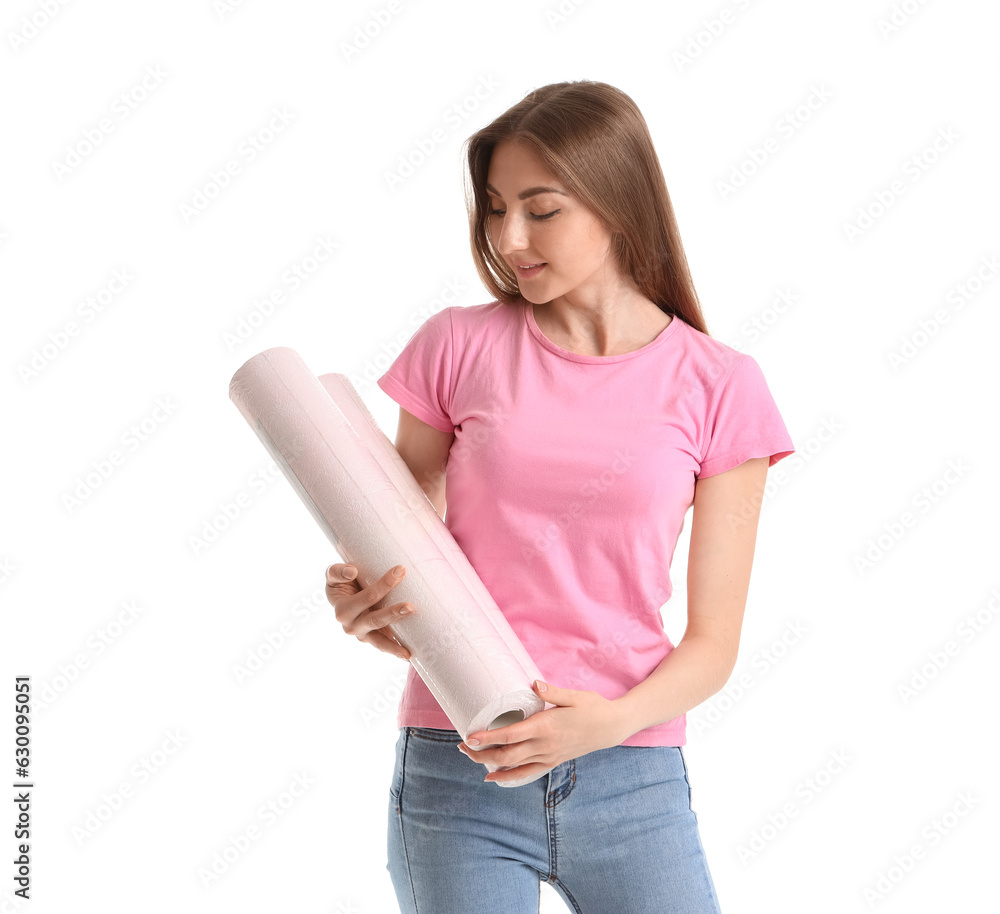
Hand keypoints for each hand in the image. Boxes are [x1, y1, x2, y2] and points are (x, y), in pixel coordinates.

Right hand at [325, 562, 413, 660]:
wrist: (345, 596)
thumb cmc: (342, 583)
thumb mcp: (333, 575)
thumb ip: (338, 571)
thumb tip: (352, 571)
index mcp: (343, 610)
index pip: (367, 597)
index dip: (384, 584)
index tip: (401, 570)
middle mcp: (351, 626)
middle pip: (375, 620)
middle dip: (393, 614)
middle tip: (411, 607)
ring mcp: (363, 635)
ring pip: (380, 641)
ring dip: (394, 645)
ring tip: (408, 652)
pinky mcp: (373, 639)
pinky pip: (385, 646)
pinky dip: (395, 651)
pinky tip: (409, 657)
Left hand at [457, 681, 627, 783]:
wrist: (612, 727)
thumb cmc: (593, 707)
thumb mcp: (574, 696)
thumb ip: (552, 691)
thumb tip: (534, 683)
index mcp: (546, 727)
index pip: (511, 735)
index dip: (488, 738)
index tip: (469, 736)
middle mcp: (545, 745)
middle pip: (507, 755)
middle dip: (482, 753)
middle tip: (462, 746)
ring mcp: (549, 756)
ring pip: (514, 767)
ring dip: (491, 765)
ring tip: (472, 758)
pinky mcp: (553, 761)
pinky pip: (527, 773)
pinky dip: (509, 777)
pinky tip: (495, 777)